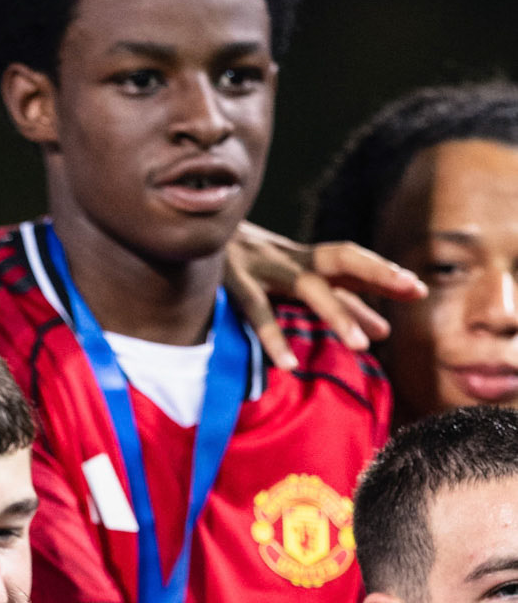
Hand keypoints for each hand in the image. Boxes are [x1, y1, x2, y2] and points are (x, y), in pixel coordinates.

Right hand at [226, 220, 425, 369]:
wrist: (184, 238)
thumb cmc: (240, 270)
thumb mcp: (288, 285)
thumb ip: (335, 305)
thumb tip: (383, 330)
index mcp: (301, 258)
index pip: (352, 262)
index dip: (384, 272)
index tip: (417, 290)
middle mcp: (287, 257)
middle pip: (340, 258)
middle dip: (376, 271)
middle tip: (409, 290)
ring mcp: (261, 268)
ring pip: (307, 286)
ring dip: (336, 312)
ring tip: (359, 344)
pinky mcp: (232, 283)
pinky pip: (256, 313)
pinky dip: (272, 338)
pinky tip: (287, 364)